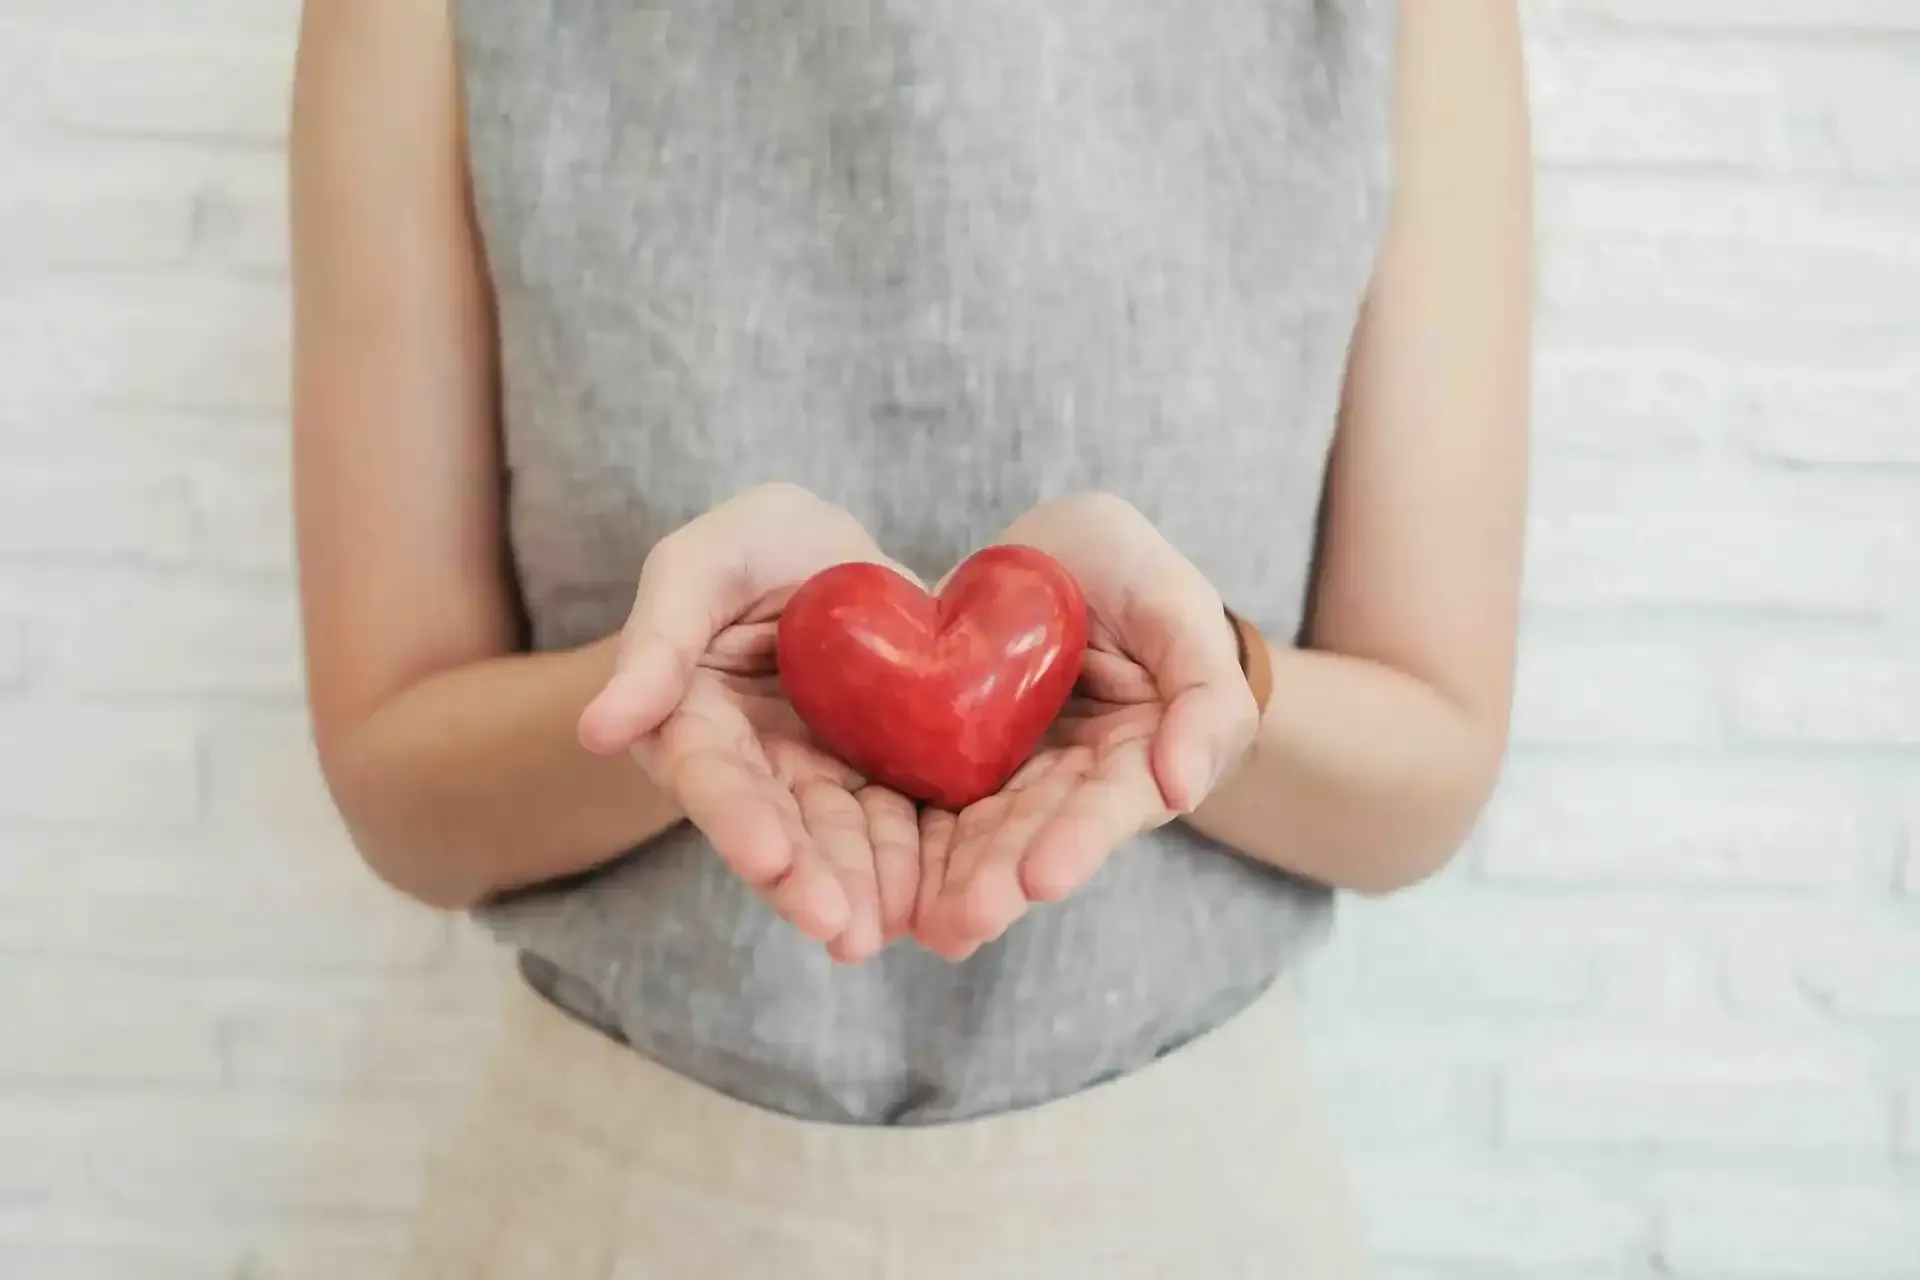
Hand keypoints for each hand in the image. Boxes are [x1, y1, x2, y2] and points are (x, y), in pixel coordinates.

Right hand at [578, 483, 919, 963]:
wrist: (840, 558)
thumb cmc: (756, 548)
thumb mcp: (705, 563)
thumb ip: (657, 636)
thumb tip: (598, 730)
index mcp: (697, 724)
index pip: (712, 780)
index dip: (738, 822)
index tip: (770, 860)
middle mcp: (761, 770)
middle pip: (784, 831)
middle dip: (813, 883)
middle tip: (846, 931)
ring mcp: (829, 779)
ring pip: (851, 842)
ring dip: (874, 890)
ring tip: (907, 930)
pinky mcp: (892, 777)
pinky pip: (913, 823)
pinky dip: (932, 862)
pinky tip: (957, 901)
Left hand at [914, 494, 1258, 959]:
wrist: (1049, 558)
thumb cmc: (1129, 574)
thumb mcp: (1175, 604)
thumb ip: (1203, 690)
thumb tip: (1183, 789)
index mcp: (1135, 753)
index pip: (1110, 802)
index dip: (1080, 838)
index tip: (1043, 877)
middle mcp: (1070, 783)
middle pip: (1036, 835)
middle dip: (1002, 879)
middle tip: (966, 919)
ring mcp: (1005, 779)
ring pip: (979, 836)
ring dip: (954, 883)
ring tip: (928, 926)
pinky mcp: (948, 764)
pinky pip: (925, 806)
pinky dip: (908, 849)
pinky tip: (883, 891)